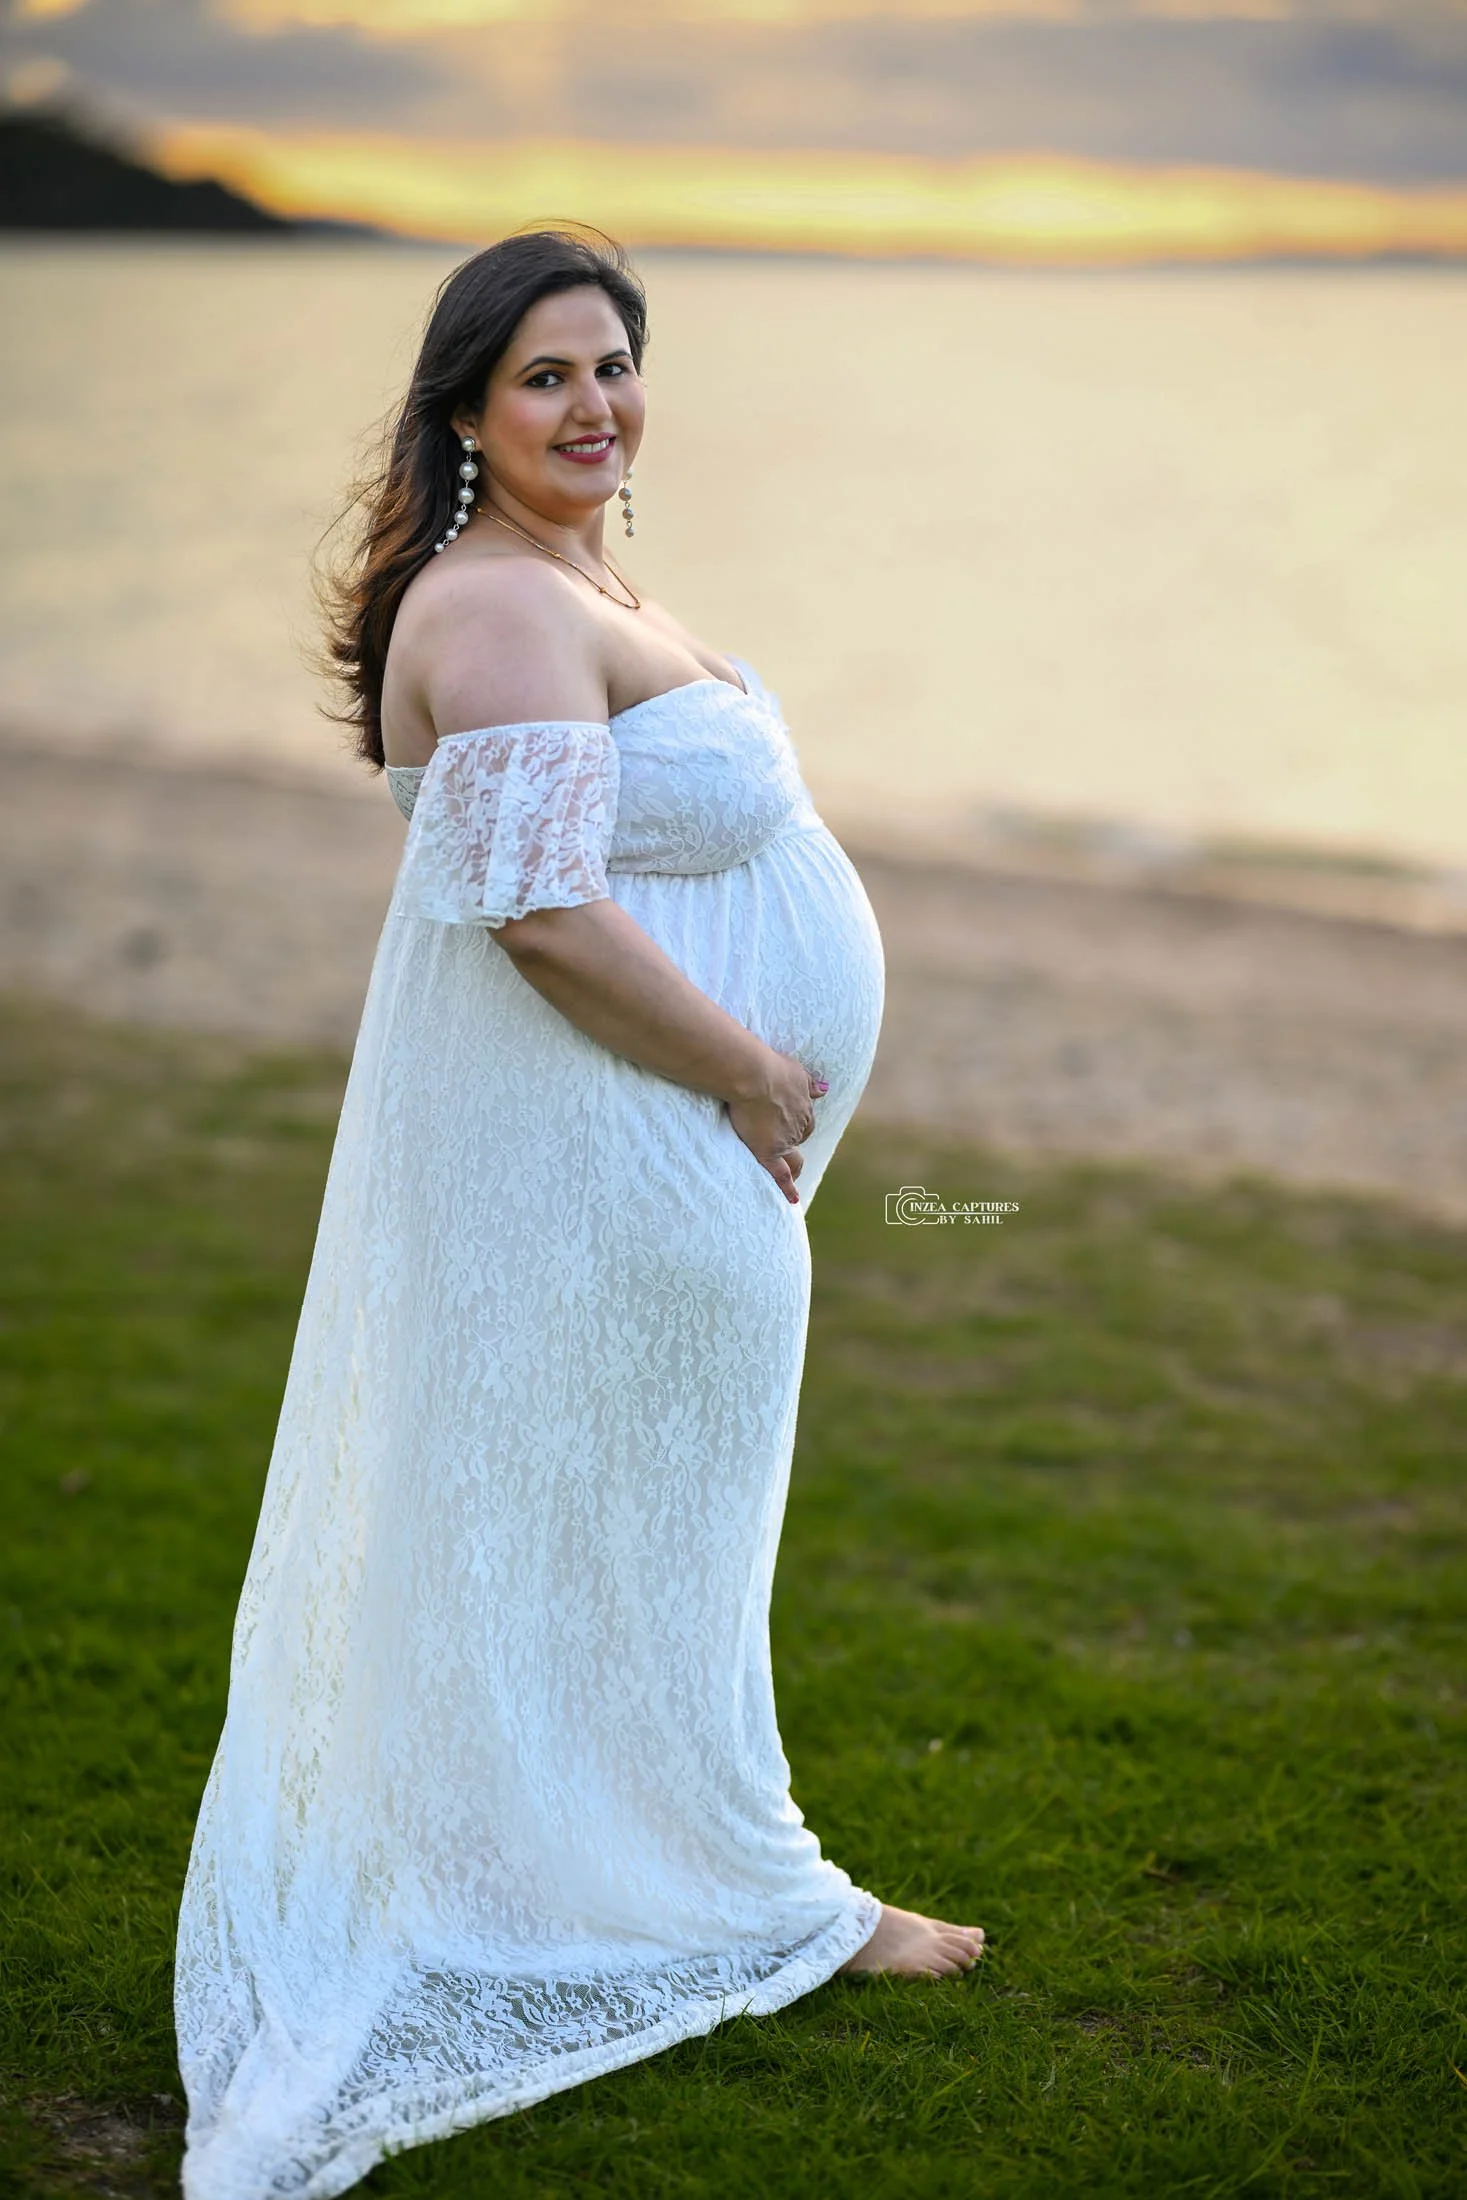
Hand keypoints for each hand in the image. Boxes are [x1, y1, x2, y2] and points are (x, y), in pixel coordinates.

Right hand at [725, 1052, 829, 1205]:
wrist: (754, 1076)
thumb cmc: (770, 1067)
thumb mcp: (795, 1071)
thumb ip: (809, 1083)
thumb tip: (826, 1089)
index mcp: (804, 1106)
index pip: (805, 1121)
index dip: (797, 1125)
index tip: (788, 1126)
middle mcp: (798, 1125)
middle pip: (799, 1139)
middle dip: (793, 1143)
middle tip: (782, 1147)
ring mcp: (784, 1140)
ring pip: (792, 1158)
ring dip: (793, 1167)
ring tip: (792, 1178)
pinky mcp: (768, 1151)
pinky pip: (780, 1175)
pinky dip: (787, 1189)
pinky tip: (793, 1200)